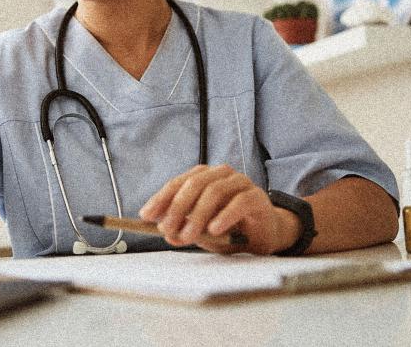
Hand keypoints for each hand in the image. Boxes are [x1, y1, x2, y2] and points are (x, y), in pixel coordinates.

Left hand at [138, 164, 298, 254]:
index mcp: (204, 177)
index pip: (178, 183)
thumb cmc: (229, 229)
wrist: (264, 234)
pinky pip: (239, 202)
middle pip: (194, 184)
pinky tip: (214, 229)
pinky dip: (224, 215)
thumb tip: (166, 232)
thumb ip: (185, 230)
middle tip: (167, 228)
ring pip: (214, 191)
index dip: (161, 198)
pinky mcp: (257, 197)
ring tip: (189, 235)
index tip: (146, 215)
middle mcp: (221, 174)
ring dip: (198, 215)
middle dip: (177, 207)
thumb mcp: (201, 232)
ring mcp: (240, 183)